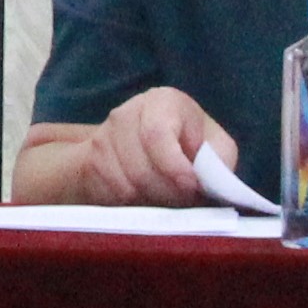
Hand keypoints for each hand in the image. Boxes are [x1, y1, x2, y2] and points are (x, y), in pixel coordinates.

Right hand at [74, 87, 237, 206]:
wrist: (145, 149)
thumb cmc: (191, 148)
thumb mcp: (215, 148)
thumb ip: (218, 161)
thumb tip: (209, 184)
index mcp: (163, 101)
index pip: (156, 134)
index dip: (173, 166)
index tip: (190, 187)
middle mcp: (127, 113)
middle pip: (141, 169)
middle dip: (167, 195)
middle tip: (183, 202)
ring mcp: (103, 137)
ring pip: (125, 186)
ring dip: (150, 203)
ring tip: (167, 201)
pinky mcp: (90, 161)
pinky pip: (110, 194)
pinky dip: (130, 206)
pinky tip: (144, 200)